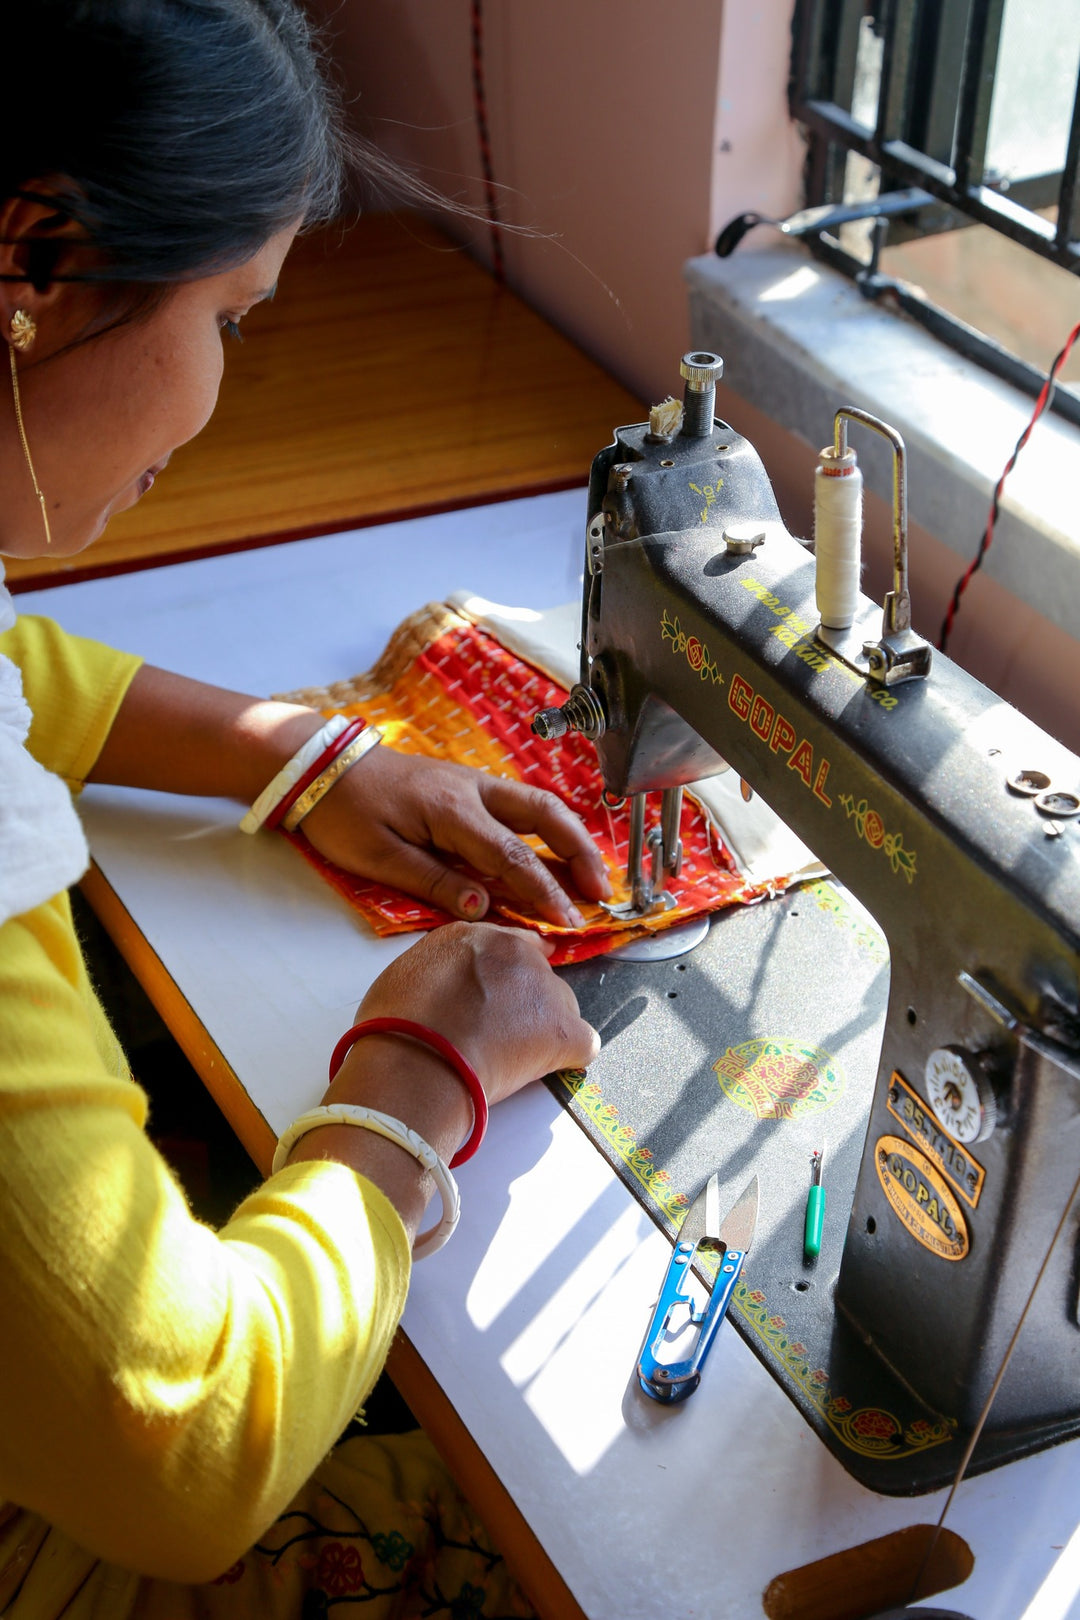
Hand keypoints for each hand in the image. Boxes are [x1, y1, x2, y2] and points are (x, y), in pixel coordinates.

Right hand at [295, 925, 598, 1236]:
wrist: (415, 1062)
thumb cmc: (395, 1027)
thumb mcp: (406, 977)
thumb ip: (439, 972)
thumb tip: (443, 992)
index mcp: (474, 936)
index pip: (505, 947)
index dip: (500, 979)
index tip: (491, 1001)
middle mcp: (515, 951)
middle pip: (535, 975)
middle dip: (521, 1004)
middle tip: (494, 1036)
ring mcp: (544, 988)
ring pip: (559, 1007)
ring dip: (543, 1029)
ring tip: (509, 1059)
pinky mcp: (564, 1029)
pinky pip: (582, 1042)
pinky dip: (567, 1058)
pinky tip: (542, 1070)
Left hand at [301, 746, 610, 927]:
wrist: (320, 766)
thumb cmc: (344, 813)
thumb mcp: (379, 858)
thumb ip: (435, 882)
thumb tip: (484, 909)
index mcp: (452, 811)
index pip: (513, 856)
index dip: (545, 891)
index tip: (568, 922)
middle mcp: (473, 790)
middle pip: (546, 816)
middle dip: (580, 853)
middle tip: (602, 892)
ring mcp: (473, 783)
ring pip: (539, 804)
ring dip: (572, 837)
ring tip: (592, 874)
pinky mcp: (467, 785)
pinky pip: (520, 805)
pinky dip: (548, 827)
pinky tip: (557, 851)